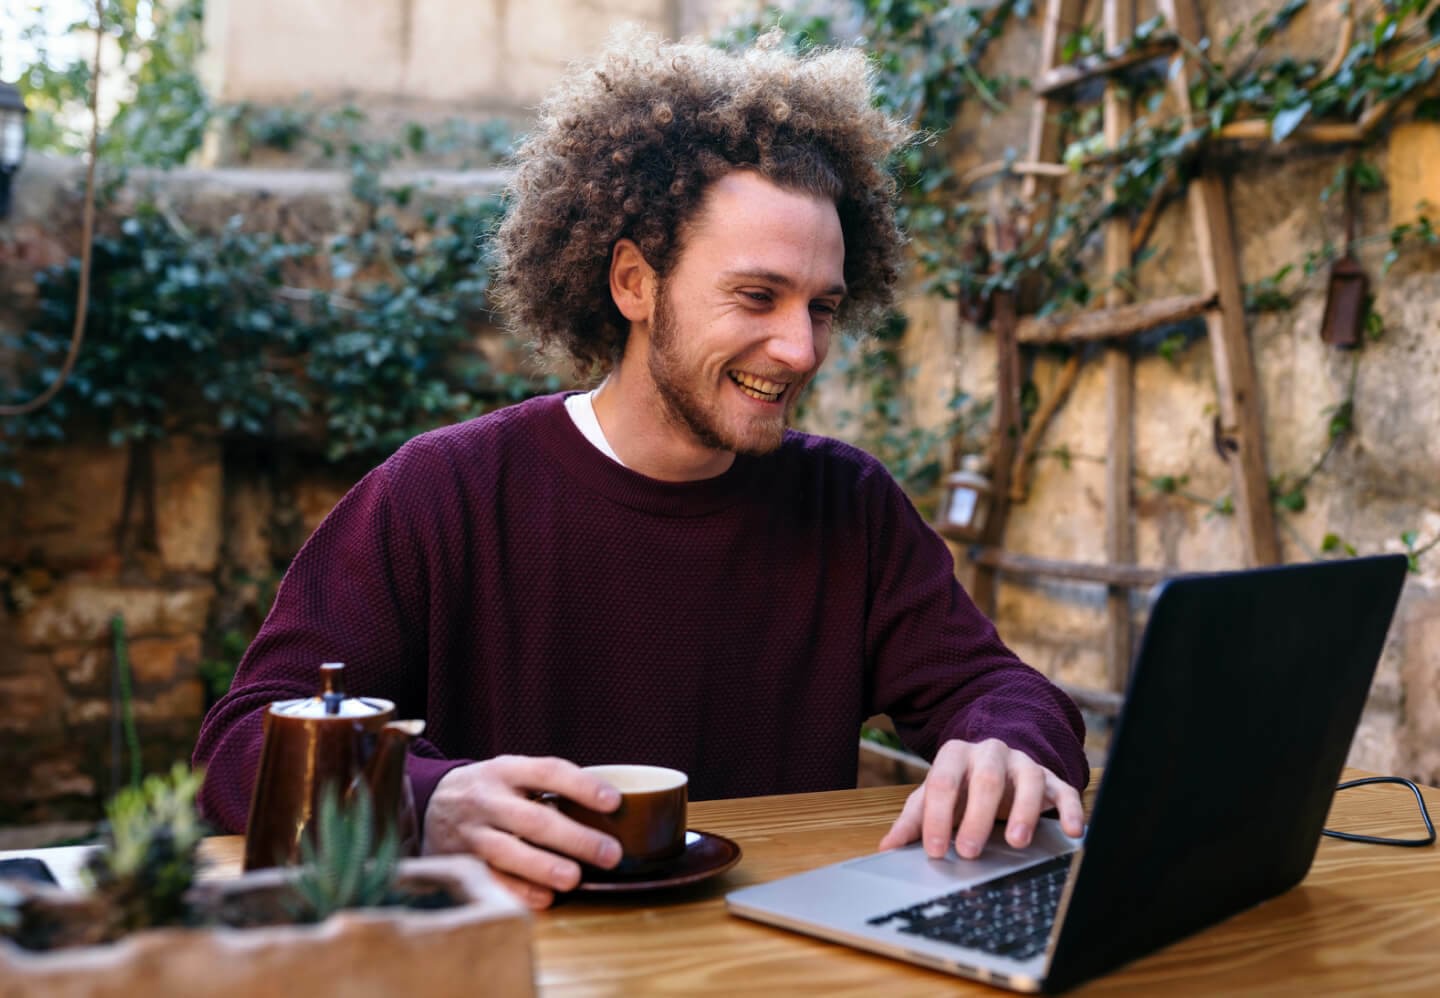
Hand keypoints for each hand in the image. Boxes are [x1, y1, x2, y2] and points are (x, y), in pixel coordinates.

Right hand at [421, 755, 622, 908]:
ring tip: (575, 879)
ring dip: (544, 867)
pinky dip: (518, 891)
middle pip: (534, 819)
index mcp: (506, 771)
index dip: (582, 786)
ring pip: (508, 851)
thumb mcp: (512, 774)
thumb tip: (608, 808)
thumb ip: (548, 786)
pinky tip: (545, 898)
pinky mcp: (460, 862)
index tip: (615, 802)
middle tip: (611, 854)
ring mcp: (471, 833)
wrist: (430, 803)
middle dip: (575, 838)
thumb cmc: (491, 790)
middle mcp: (486, 799)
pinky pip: (490, 879)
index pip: (548, 772)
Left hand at [877, 738, 1084, 858]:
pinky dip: (1071, 809)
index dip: (937, 816)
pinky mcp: (1052, 779)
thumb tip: (887, 847)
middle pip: (986, 778)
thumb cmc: (961, 788)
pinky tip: (1073, 831)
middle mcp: (990, 753)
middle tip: (969, 852)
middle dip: (977, 816)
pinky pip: (1065, 789)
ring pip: (1027, 779)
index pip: (943, 782)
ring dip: (1023, 811)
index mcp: (955, 755)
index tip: (934, 851)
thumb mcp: (934, 799)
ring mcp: (1023, 763)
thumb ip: (914, 821)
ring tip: (1017, 843)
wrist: (998, 764)